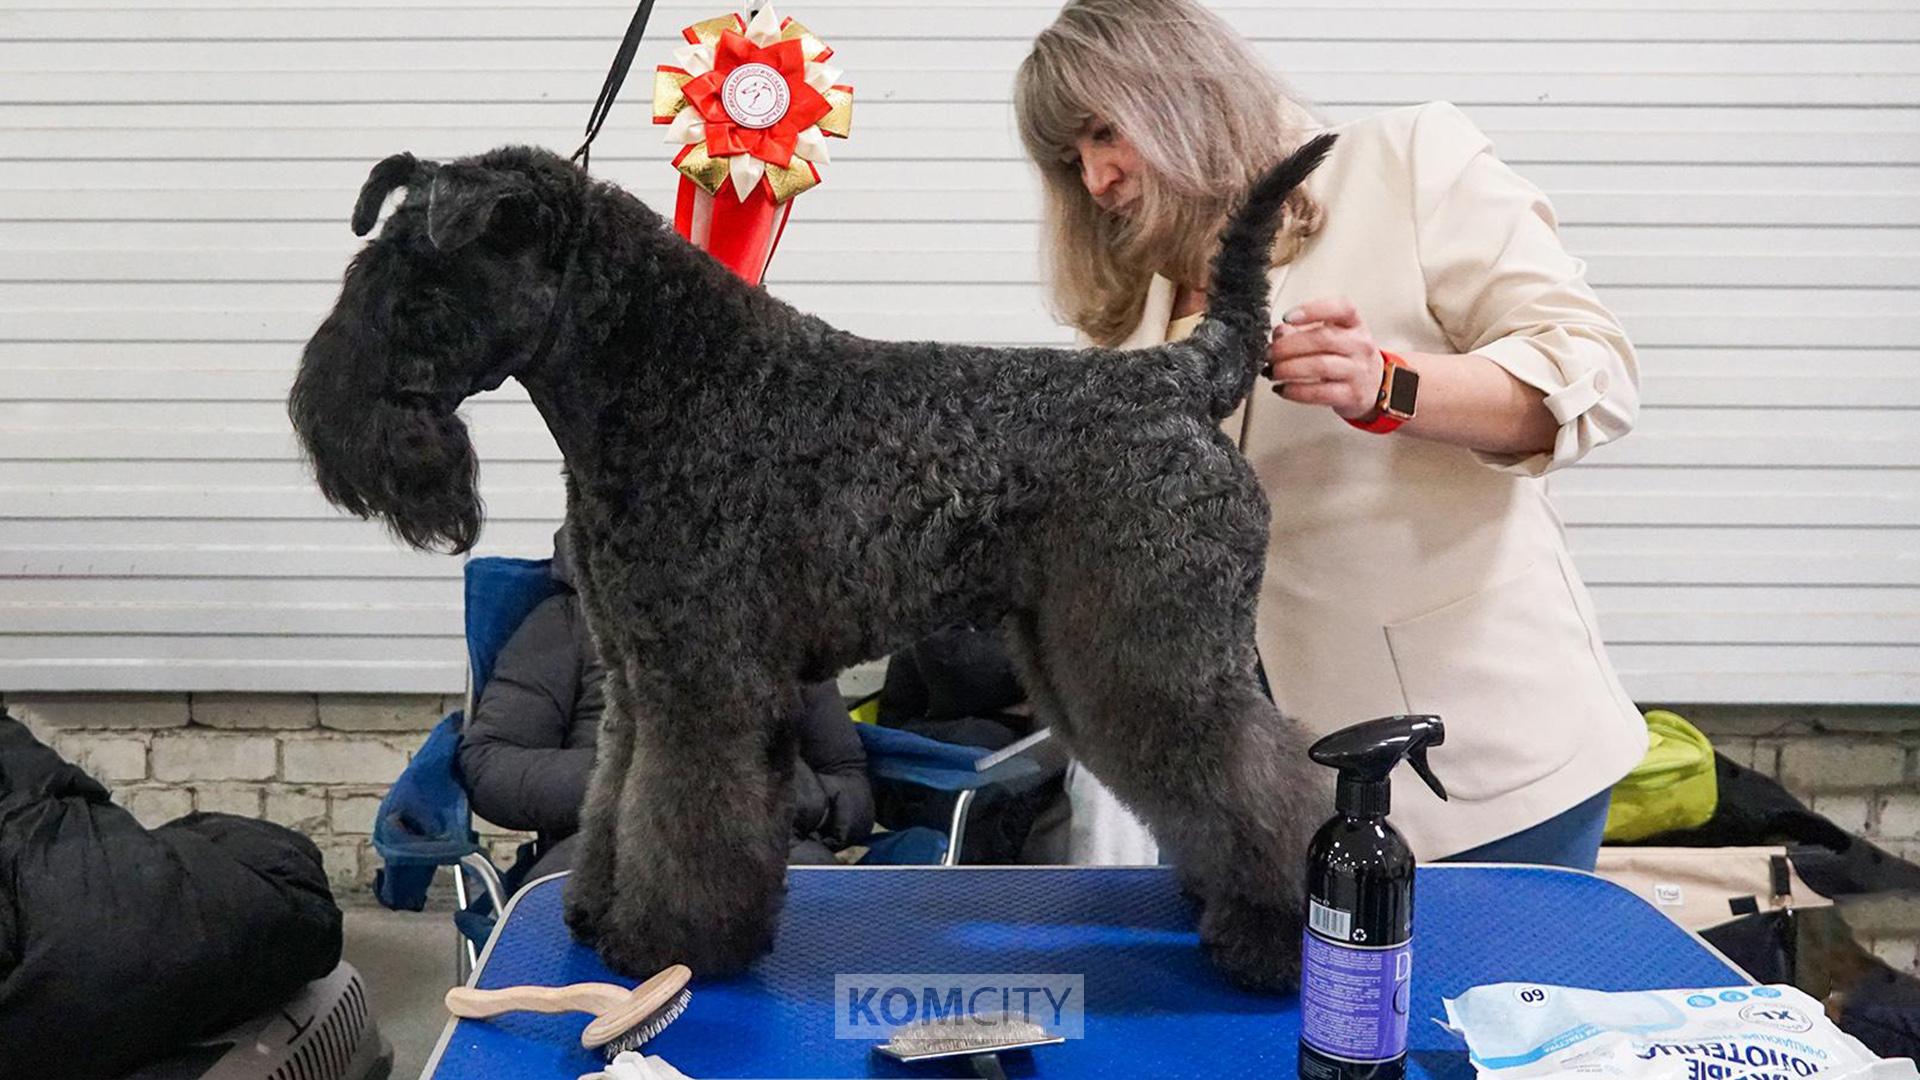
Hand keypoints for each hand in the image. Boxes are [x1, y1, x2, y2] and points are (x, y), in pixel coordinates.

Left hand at [1266, 297, 1385, 419]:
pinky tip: (1282, 388)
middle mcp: (1359, 344)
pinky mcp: (1351, 395)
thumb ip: (1303, 330)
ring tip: (1273, 371)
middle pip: (1322, 339)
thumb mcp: (1331, 336)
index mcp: (1354, 324)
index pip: (1341, 308)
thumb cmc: (1346, 356)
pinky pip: (1319, 392)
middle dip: (1288, 346)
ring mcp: (1357, 370)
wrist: (1373, 386)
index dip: (1312, 310)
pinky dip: (1295, 391)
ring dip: (1288, 369)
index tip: (1287, 317)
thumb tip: (1279, 333)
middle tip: (1269, 353)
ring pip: (1319, 366)